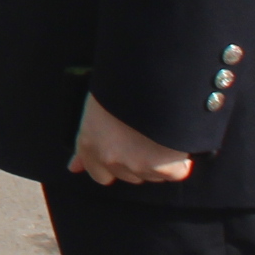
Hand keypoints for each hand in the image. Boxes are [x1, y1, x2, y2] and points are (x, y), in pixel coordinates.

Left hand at [68, 95, 192, 185]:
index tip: (124, 155)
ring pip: (153, 175)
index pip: (99, 174)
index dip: (113, 166)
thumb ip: (89, 139)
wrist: (150, 78)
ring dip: (159, 161)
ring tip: (161, 133)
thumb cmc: (121, 86)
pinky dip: (180, 160)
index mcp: (89, 143)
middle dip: (137, 162)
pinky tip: (177, 141)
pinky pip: (177, 172)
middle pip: (129, 176)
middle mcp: (110, 159)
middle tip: (146, 137)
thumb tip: (74, 168)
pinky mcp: (164, 167)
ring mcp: (137, 165)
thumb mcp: (96, 107)